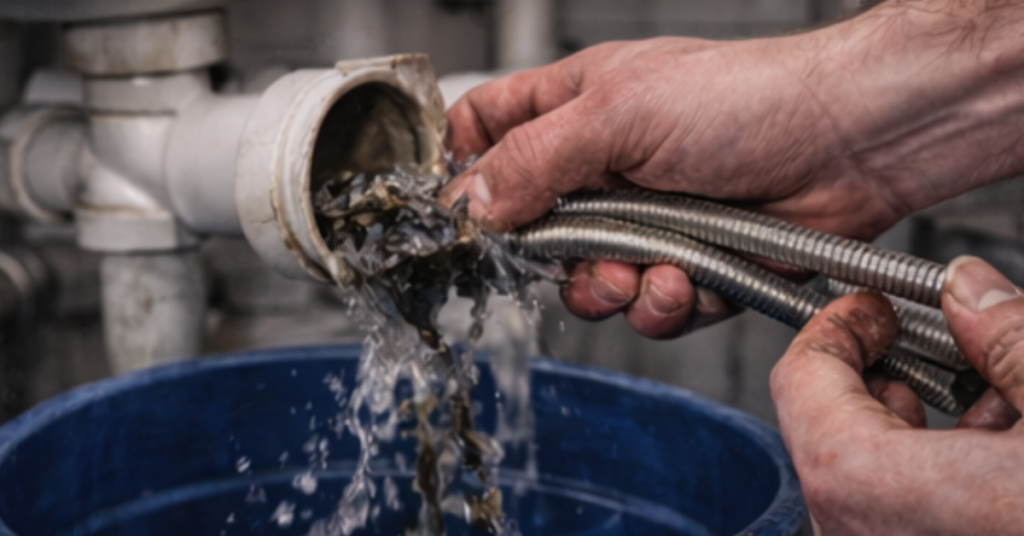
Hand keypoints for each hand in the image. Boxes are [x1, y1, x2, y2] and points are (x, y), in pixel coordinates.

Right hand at [441, 2, 1023, 338]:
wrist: (850, 143)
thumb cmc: (746, 98)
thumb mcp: (619, 114)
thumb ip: (533, 160)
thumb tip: (470, 201)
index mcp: (572, 110)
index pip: (484, 131)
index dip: (459, 170)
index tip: (454, 214)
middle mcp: (601, 168)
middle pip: (531, 232)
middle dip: (552, 260)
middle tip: (579, 255)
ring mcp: (645, 219)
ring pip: (590, 283)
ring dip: (614, 290)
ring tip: (651, 271)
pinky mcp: (690, 263)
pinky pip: (650, 308)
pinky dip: (666, 306)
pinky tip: (689, 279)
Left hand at [770, 256, 1023, 534]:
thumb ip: (1010, 340)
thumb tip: (971, 290)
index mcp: (871, 485)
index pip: (802, 384)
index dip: (835, 331)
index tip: (871, 308)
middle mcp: (861, 535)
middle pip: (837, 428)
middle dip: (894, 377)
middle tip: (945, 347)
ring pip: (875, 476)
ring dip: (928, 428)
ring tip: (1002, 404)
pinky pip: (906, 516)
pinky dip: (943, 477)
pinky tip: (1009, 457)